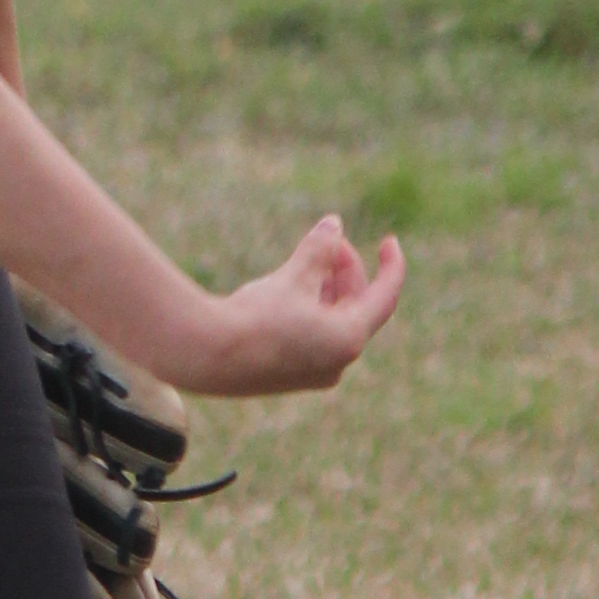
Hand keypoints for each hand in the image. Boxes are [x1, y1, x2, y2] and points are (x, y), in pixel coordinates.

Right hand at [177, 214, 407, 398]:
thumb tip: (335, 224)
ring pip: (335, 322)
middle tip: (329, 243)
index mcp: (348, 338)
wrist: (206, 356)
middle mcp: (338, 361)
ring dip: (328, 289)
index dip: (391, 265)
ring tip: (307, 262)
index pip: (385, 296)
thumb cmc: (254, 316)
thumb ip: (319, 249)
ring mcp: (315, 372)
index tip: (389, 241)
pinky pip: (316, 337)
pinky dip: (313, 309)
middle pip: (357, 307)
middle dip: (346, 272)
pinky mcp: (291, 375)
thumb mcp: (293, 276)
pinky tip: (291, 289)